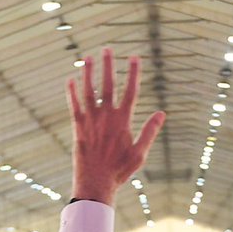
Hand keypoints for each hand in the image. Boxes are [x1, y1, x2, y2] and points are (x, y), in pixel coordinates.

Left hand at [67, 48, 165, 204]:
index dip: (133, 73)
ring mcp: (90, 120)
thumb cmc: (119, 170)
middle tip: (107, 49)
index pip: (131, 91)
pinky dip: (72, 92)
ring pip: (89, 91)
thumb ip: (149, 131)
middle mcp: (106, 116)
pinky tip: (70, 79)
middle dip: (108, 65)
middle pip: (108, 85)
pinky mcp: (77, 127)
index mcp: (123, 121)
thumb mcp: (140, 153)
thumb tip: (162, 113)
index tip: (134, 57)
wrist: (95, 183)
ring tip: (87, 57)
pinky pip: (73, 105)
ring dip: (88, 73)